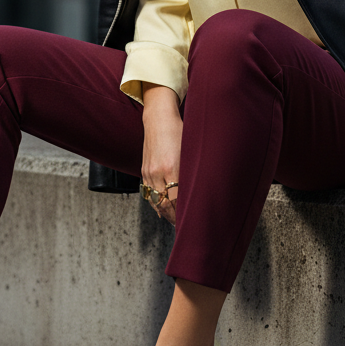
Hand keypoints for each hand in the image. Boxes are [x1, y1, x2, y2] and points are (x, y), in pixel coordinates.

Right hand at [141, 83, 182, 224]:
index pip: (177, 201)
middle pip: (165, 205)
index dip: (184, 213)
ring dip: (166, 213)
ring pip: (155, 202)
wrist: (158, 118)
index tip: (193, 221)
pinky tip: (164, 210)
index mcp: (172, 167)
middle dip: (175, 218)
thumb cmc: (179, 131)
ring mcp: (148, 172)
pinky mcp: (143, 171)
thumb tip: (201, 191)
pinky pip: (148, 194)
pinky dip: (156, 204)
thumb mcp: (191, 150)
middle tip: (186, 226)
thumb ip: (193, 171)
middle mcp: (157, 172)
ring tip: (176, 221)